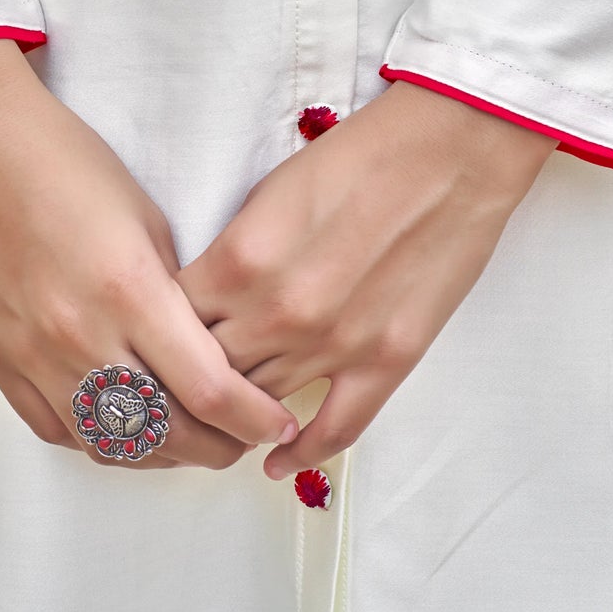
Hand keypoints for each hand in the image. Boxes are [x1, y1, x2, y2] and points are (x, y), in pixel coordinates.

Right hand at [0, 38, 298, 470]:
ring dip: (159, 452)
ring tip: (189, 439)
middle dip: (216, 446)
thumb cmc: (68, 163)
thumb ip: (177, 295)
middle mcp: (78, 334)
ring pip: (109, 445)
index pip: (208, 388)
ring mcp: (31, 355)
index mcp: (129, 289)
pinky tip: (123, 427)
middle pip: (163, 431)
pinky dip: (99, 440)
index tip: (277, 421)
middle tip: (241, 438)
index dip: (252, 417)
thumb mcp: (148, 219)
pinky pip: (56, 429)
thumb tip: (207, 351)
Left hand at [179, 79, 553, 480]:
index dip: (161, 334)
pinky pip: (334, 430)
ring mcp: (334, 344)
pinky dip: (301, 453)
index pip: (172, 322)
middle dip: (192, 380)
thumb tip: (209, 297)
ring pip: (260, 406)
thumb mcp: (271, 191)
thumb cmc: (362, 154)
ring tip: (222, 422)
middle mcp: (277, 311)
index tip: (161, 341)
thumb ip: (234, 252)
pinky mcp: (385, 362)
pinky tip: (277, 461)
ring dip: (240, 415)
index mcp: (240, 259)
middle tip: (184, 387)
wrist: (451, 150)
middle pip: (209, 372)